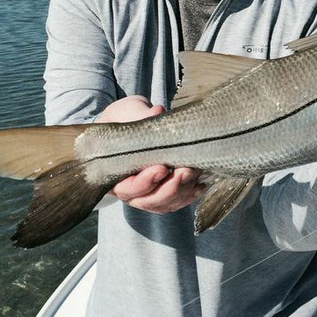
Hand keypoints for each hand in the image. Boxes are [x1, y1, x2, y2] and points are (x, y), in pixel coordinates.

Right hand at [98, 96, 205, 213]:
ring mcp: (148, 194)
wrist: (133, 121)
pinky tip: (201, 185)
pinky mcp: (163, 192)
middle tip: (186, 171)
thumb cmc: (128, 118)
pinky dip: (189, 195)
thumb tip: (158, 112)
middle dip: (171, 188)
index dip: (146, 182)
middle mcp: (130, 190)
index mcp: (115, 175)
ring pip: (166, 203)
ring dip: (183, 191)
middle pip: (150, 201)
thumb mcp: (130, 113)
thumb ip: (141, 116)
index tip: (162, 168)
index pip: (130, 188)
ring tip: (196, 172)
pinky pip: (176, 201)